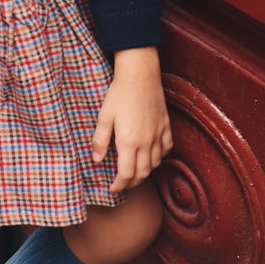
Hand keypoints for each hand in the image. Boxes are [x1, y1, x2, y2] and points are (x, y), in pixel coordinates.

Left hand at [92, 47, 172, 192]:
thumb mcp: (104, 117)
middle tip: (122, 184)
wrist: (140, 75)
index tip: (112, 189)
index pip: (126, 174)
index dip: (119, 185)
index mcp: (129, 142)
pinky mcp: (165, 125)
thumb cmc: (119, 94)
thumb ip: (100, 141)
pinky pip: (167, 148)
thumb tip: (97, 160)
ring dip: (145, 172)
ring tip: (135, 172)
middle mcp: (147, 142)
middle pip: (143, 173)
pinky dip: (160, 156)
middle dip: (132, 183)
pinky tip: (152, 155)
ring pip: (156, 163)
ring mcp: (158, 134)